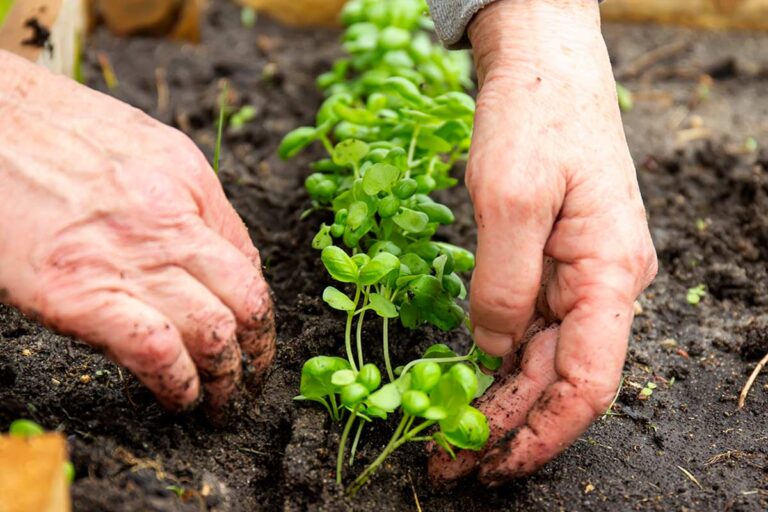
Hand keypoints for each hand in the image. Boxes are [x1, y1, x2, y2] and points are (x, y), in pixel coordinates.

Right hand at [0, 51, 274, 410]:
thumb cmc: (48, 130)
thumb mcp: (142, 146)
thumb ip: (186, 199)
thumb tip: (220, 256)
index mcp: (189, 181)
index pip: (249, 262)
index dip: (256, 310)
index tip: (251, 335)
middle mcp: (170, 221)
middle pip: (248, 302)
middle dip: (259, 352)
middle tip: (252, 380)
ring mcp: (127, 259)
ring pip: (213, 333)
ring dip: (227, 379)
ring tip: (222, 401)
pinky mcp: (78, 295)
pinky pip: (155, 351)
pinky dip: (179, 384)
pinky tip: (180, 397)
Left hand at [429, 0, 656, 484]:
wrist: (540, 64)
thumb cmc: (534, 116)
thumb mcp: (509, 196)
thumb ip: (503, 282)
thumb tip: (489, 348)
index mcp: (609, 271)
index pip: (587, 379)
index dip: (543, 431)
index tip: (496, 463)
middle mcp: (601, 281)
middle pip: (560, 377)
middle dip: (508, 426)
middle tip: (450, 460)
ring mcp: (575, 271)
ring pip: (541, 357)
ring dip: (498, 400)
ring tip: (449, 434)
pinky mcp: (548, 258)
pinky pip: (526, 323)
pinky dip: (495, 360)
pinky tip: (465, 383)